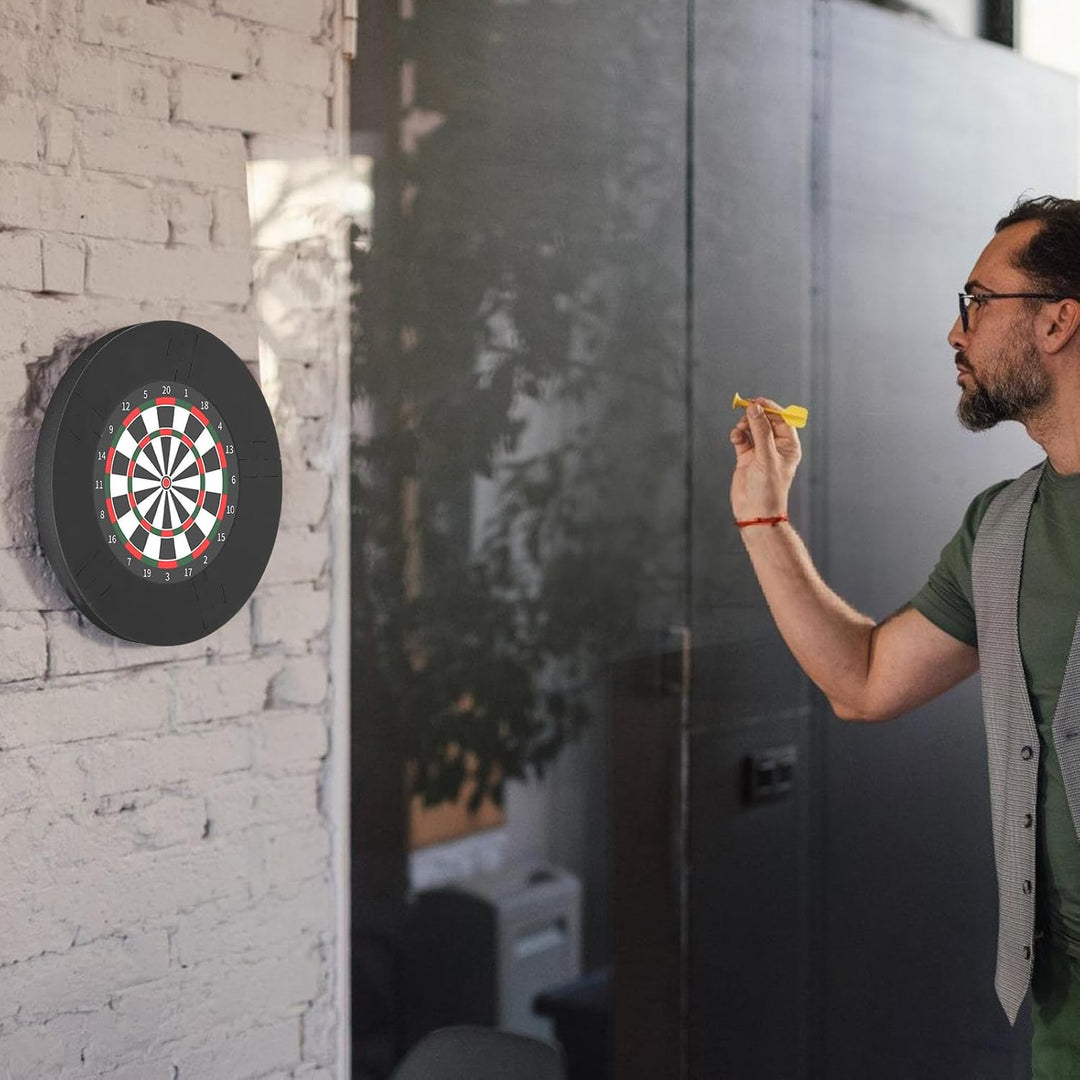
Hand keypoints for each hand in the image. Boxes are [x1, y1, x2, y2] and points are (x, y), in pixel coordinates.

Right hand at [729, 396, 801, 521]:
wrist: (754, 512)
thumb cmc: (768, 489)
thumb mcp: (766, 457)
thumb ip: (760, 431)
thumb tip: (755, 408)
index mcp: (789, 446)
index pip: (782, 419)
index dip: (770, 408)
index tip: (757, 401)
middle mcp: (775, 447)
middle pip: (766, 421)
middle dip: (755, 414)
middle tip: (744, 409)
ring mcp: (760, 452)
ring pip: (752, 428)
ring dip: (745, 424)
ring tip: (739, 428)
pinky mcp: (746, 458)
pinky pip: (742, 439)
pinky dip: (738, 435)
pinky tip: (735, 438)